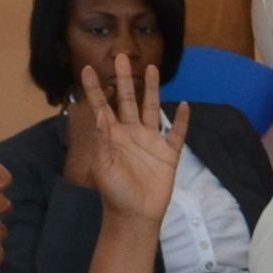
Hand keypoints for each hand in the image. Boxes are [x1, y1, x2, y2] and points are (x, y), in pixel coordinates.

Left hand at [81, 56, 189, 225]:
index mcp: (112, 136)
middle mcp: (131, 133)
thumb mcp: (102, 167)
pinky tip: (184, 105)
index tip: (87, 70)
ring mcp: (150, 142)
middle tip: (122, 56)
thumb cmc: (114, 193)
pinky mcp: (168, 154)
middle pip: (128, 100)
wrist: (135, 215)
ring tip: (152, 68)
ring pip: (151, 108)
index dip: (95, 89)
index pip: (102, 107)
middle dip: (125, 79)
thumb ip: (102, 140)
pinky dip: (181, 120)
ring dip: (152, 89)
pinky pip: (176, 133)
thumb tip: (101, 114)